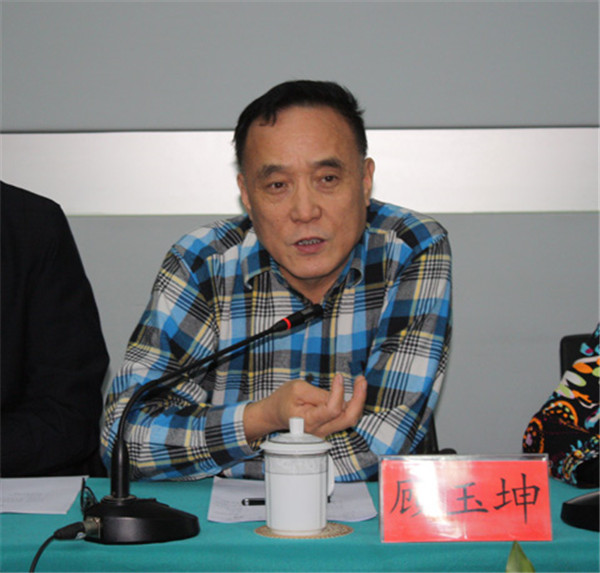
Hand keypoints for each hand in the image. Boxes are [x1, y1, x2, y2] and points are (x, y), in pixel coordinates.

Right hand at [243, 374, 366, 441]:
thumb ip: (318, 394)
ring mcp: (325, 431)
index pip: (332, 409)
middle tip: (361, 380)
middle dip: (359, 399)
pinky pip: (345, 418)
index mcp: (309, 420)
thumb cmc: (284, 399)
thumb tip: (338, 394)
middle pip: (347, 418)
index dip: (339, 392)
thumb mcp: (297, 389)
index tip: (339, 377)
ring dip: (358, 401)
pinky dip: (353, 404)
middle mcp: (319, 430)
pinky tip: (355, 391)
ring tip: (360, 382)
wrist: (276, 414)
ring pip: (349, 419)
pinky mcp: (329, 427)